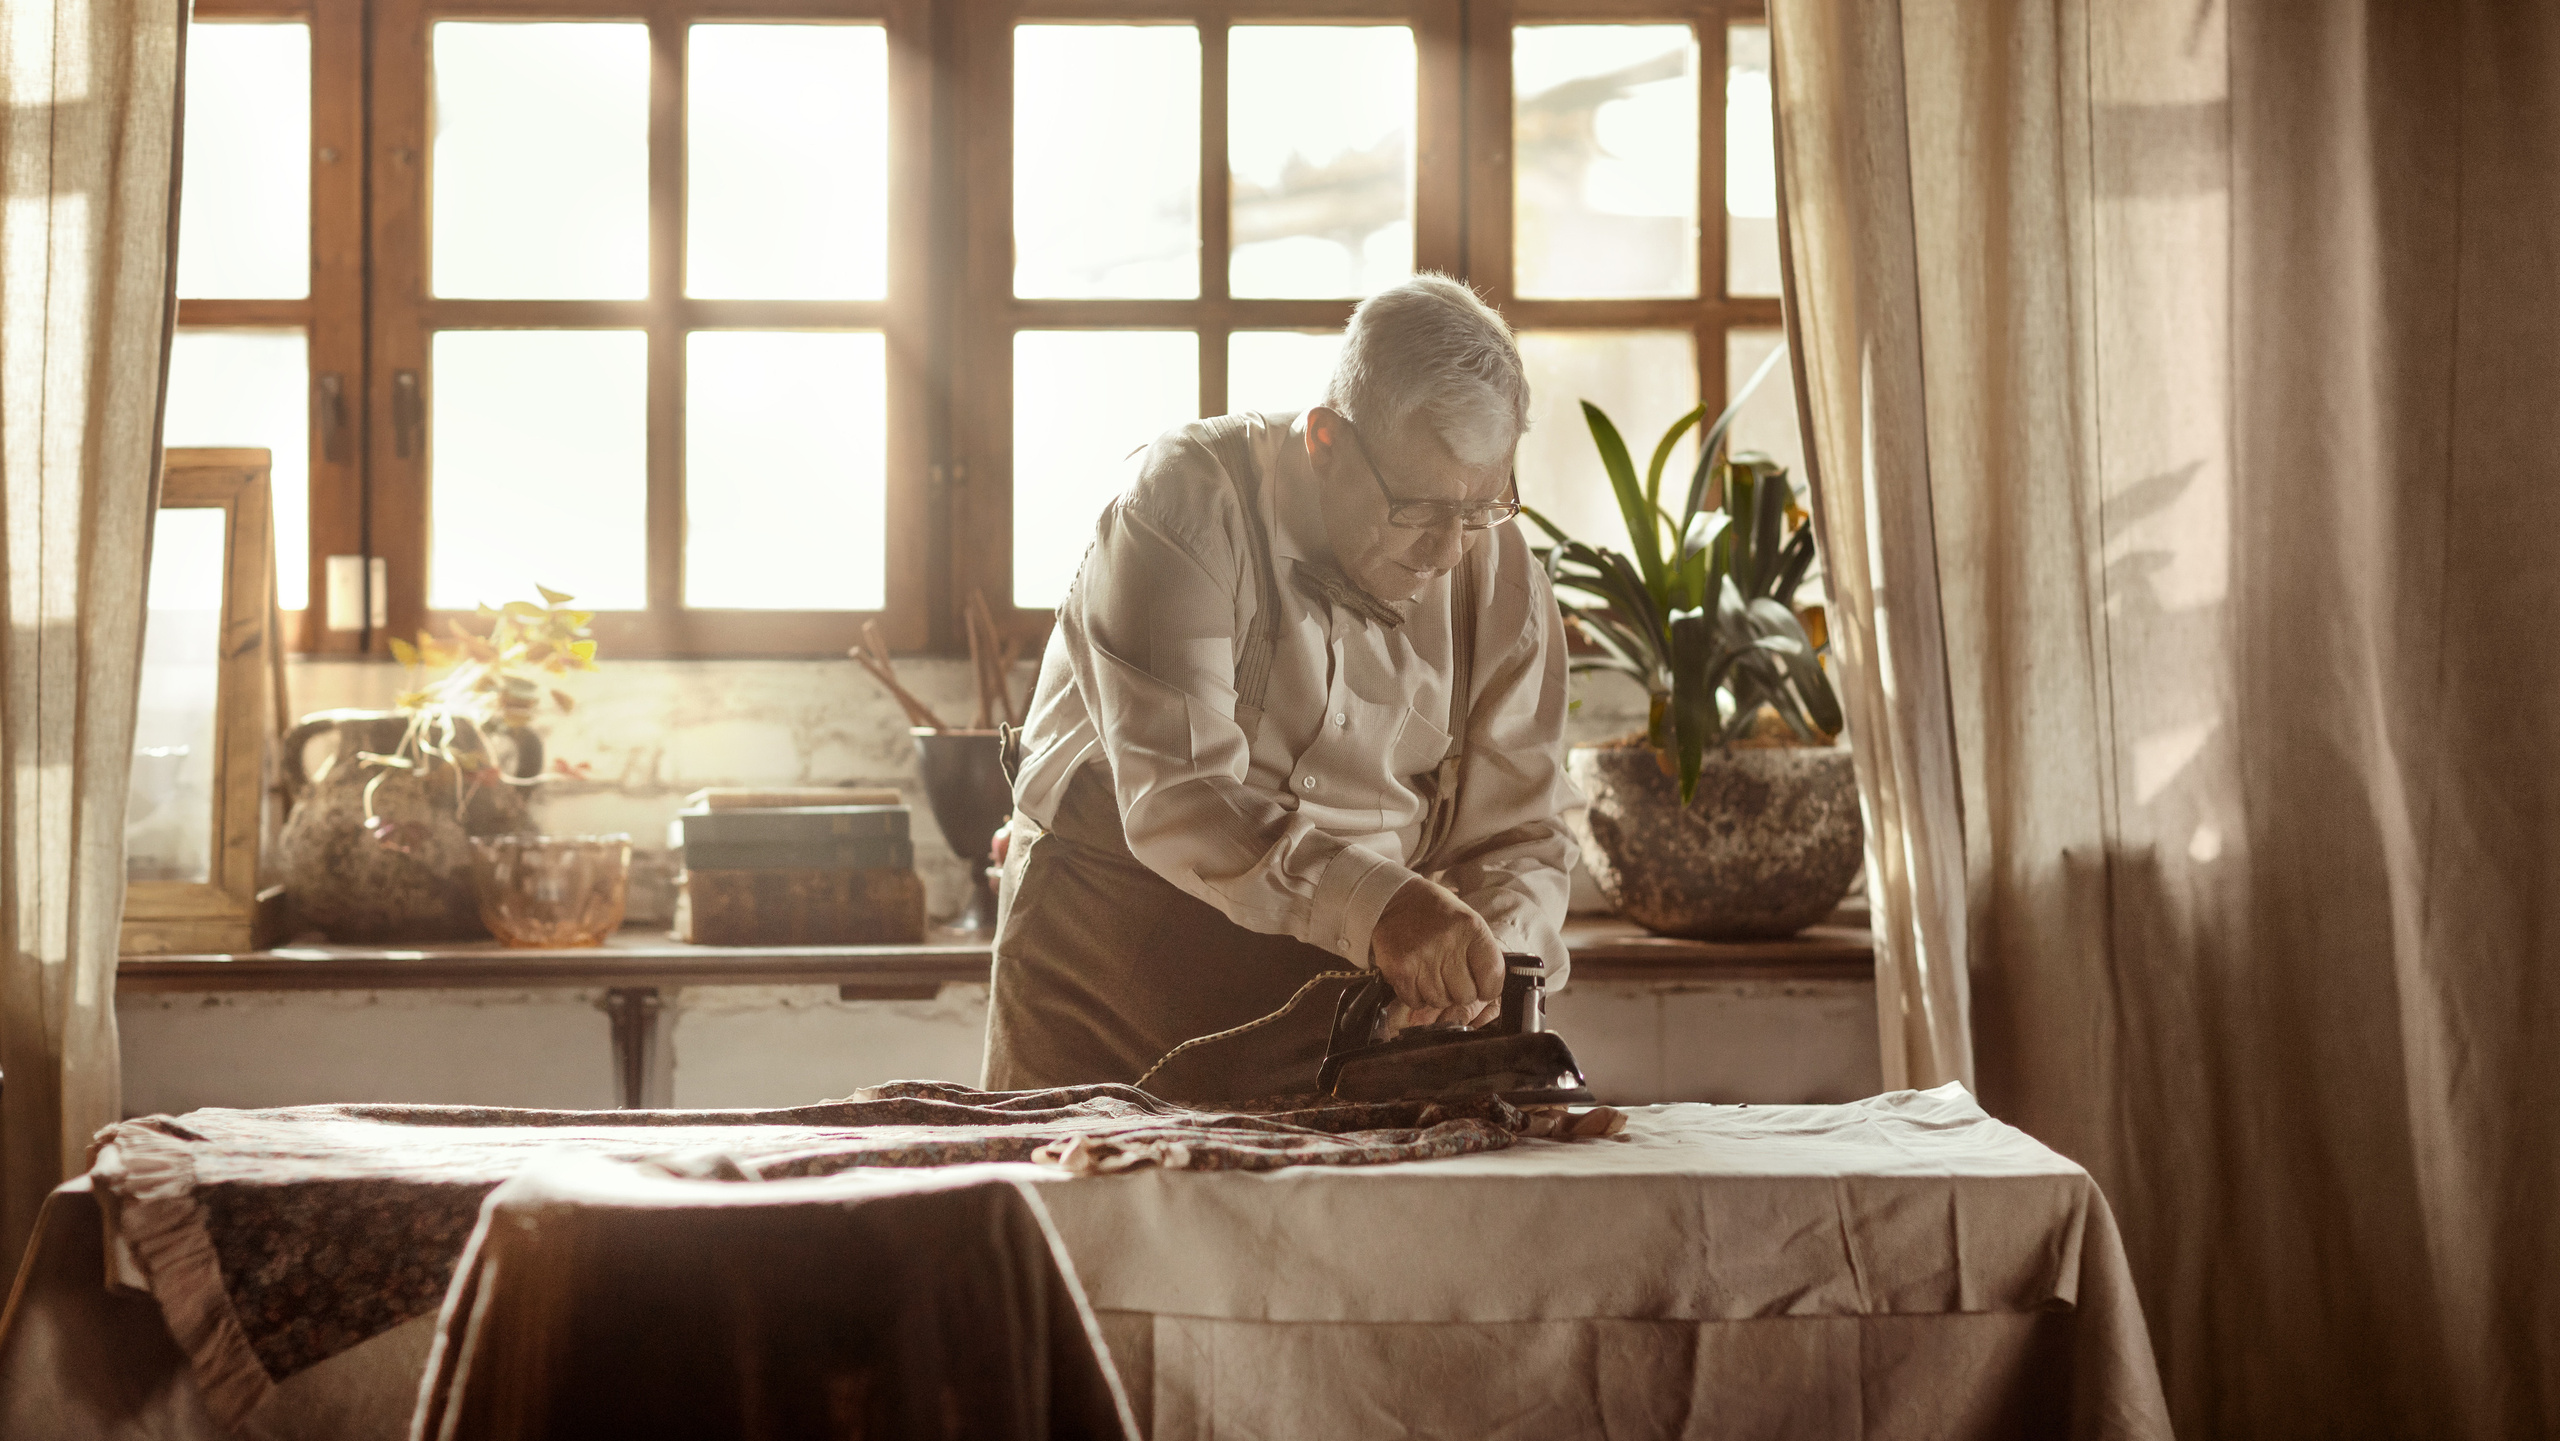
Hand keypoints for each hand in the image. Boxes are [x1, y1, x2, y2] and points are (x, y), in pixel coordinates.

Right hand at [1368, 878, 1504, 1031]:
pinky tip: (1416, 977)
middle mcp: (1448, 942)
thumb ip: (1481, 954)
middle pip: (1466, 996)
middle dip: (1460, 992)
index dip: (1488, 988)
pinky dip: (1417, 996)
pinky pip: (1416, 1002)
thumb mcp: (1467, 920)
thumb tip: (1489, 991)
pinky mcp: (1400, 969)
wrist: (1392, 900)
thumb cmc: (1435, 913)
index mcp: (1471, 927)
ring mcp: (1422, 957)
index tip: (1482, 987)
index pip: (1493, 976)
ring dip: (1437, 994)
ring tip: (1431, 974)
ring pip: (1440, 1001)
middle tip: (1451, 977)